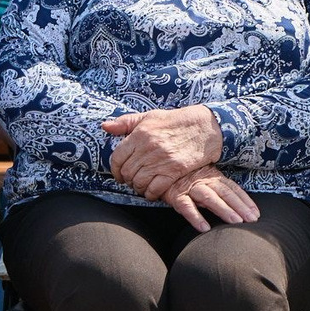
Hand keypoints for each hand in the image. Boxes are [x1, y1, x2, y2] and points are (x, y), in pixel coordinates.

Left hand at [104, 106, 225, 200]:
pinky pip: (155, 188)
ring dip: (138, 188)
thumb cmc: (175, 121)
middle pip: (127, 172)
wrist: (204, 126)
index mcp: (139, 134)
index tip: (119, 174)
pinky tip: (152, 192)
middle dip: (127, 180)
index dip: (115, 170)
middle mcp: (148, 148)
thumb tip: (105, 126)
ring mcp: (161, 160)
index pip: (117, 158)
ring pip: (139, 182)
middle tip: (132, 181)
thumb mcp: (149, 116)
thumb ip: (125, 122)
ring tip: (142, 186)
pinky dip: (151, 194)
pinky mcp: (175, 170)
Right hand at [166, 169, 259, 232]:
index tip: (256, 214)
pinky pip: (186, 207)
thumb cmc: (186, 176)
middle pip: (225, 193)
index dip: (245, 201)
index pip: (233, 188)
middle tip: (251, 220)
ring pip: (210, 198)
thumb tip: (237, 206)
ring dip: (223, 209)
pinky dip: (195, 217)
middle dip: (239, 206)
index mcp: (213, 176)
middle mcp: (204, 181)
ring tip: (235, 222)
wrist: (160, 169)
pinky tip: (204, 228)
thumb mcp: (204, 178)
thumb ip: (218, 189)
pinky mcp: (176, 196)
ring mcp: (190, 188)